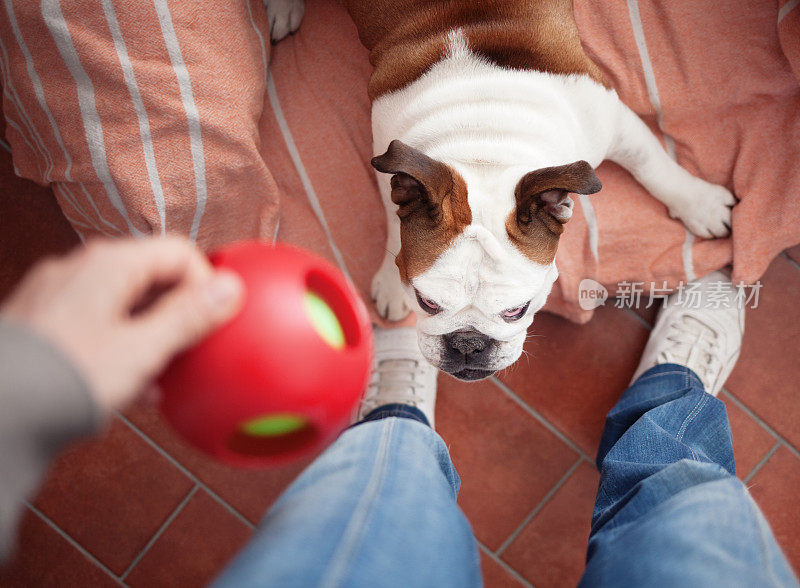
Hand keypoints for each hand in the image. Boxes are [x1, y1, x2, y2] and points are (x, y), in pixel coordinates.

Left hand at [1, 237, 243, 410]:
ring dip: (150, 332)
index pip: (178, 252)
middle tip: (189, 350)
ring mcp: (56, 292)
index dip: (205, 284)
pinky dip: (119, 341)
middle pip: (150, 276)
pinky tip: (126, 381)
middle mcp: (79, 268)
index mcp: (109, 264)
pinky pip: (95, 320)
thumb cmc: (64, 379)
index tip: (214, 320)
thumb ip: (188, 316)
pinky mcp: (41, 319)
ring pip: (123, 300)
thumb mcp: (141, 350)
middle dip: (177, 312)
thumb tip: (230, 287)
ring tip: (159, 374)